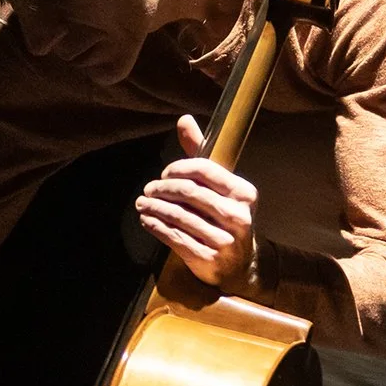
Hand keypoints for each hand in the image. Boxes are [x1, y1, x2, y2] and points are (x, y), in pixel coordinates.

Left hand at [135, 116, 257, 288]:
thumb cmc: (225, 217)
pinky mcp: (209, 259)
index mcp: (244, 193)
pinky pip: (175, 237)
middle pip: (189, 192)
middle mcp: (238, 216)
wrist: (242, 265)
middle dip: (162, 188)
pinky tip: (148, 221)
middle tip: (148, 190)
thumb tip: (184, 120)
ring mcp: (225, 240)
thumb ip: (201, 153)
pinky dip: (156, 227)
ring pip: (179, 216)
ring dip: (154, 208)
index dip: (178, 169)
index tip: (164, 174)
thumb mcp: (220, 187)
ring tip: (142, 204)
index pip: (204, 169)